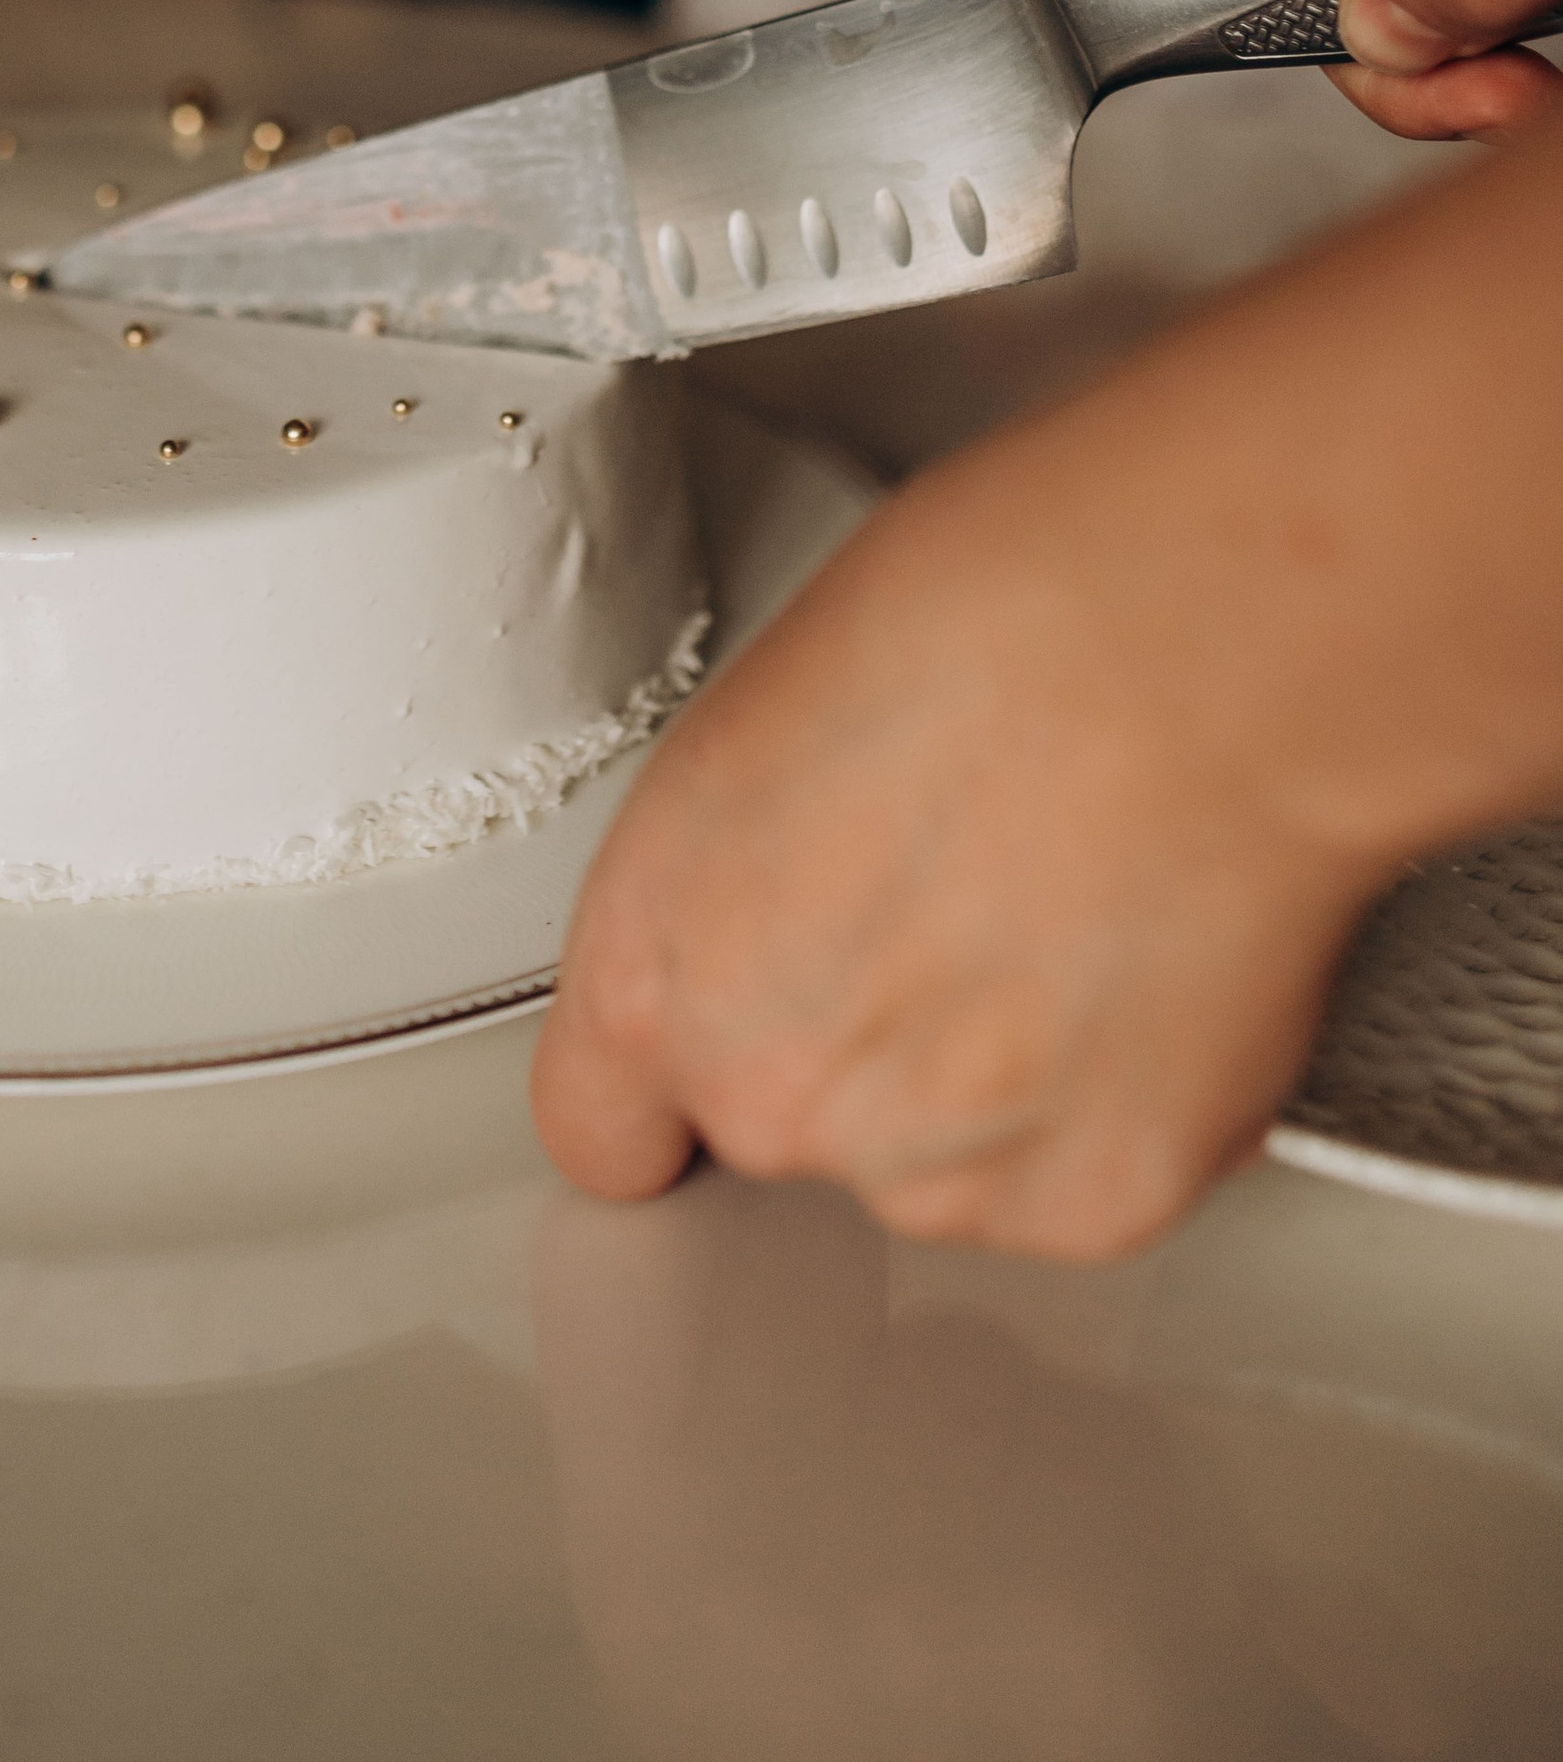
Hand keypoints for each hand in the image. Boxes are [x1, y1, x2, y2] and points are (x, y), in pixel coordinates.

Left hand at [536, 106, 1562, 1253]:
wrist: (1205, 646)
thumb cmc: (1006, 606)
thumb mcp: (774, 711)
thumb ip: (750, 866)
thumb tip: (800, 880)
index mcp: (659, 961)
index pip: (600, 1120)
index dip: (666, 1089)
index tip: (707, 1069)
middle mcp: (775, 1091)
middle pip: (790, 1118)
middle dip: (860, 1035)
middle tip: (960, 890)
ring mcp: (940, 1168)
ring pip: (943, 1157)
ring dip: (994, 1069)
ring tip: (1073, 899)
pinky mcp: (1100, 1200)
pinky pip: (1083, 1180)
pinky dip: (1121, 1100)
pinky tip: (1145, 957)